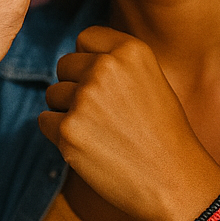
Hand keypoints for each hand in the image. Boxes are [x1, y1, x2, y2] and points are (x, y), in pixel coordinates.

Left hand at [39, 26, 219, 220]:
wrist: (174, 182)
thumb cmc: (164, 134)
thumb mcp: (151, 80)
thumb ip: (116, 63)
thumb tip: (75, 60)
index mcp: (130, 51)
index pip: (86, 38)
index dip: (88, 59)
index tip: (101, 81)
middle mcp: (105, 67)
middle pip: (64, 65)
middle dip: (75, 86)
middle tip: (102, 114)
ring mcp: (85, 98)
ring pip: (53, 94)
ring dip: (66, 112)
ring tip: (100, 132)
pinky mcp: (68, 130)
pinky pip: (45, 121)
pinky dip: (59, 136)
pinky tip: (89, 147)